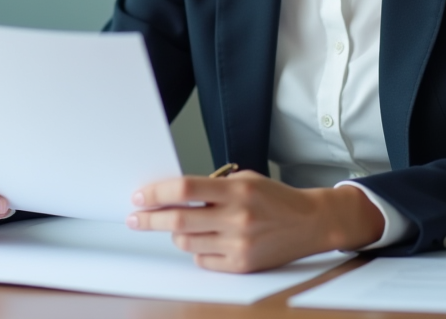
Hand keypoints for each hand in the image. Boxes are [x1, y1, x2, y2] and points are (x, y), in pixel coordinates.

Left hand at [125, 170, 384, 272]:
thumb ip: (213, 186)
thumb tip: (172, 194)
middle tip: (135, 218)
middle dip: (150, 219)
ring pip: (187, 242)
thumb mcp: (246, 180)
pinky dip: (197, 250)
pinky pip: (202, 260)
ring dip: (175, 233)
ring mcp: (239, 244)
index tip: (140, 196)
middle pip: (179, 220)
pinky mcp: (242, 265)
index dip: (157, 193)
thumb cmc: (275, 198)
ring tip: (179, 226)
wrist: (310, 223)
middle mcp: (237, 218)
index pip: (185, 188)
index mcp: (237, 190)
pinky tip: (205, 240)